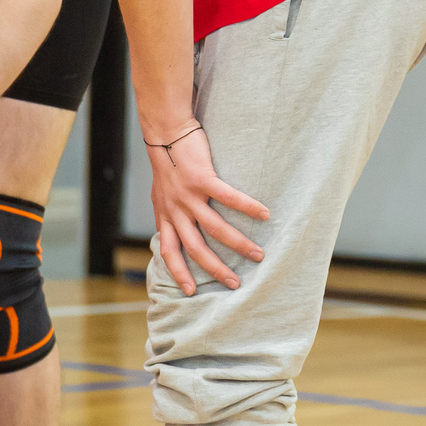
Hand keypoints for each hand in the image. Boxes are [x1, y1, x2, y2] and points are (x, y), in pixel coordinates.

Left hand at [147, 125, 269, 294]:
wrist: (165, 134)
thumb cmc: (167, 164)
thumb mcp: (161, 195)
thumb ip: (169, 214)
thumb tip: (177, 230)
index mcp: (165, 216)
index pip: (169, 251)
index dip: (178, 272)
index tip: (190, 291)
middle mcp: (175, 210)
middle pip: (195, 248)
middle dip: (215, 269)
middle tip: (235, 284)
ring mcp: (188, 196)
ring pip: (215, 228)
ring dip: (238, 244)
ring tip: (258, 255)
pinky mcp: (202, 179)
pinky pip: (228, 198)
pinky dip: (248, 207)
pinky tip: (265, 214)